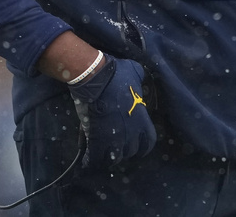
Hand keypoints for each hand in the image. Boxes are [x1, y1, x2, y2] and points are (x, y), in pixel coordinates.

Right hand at [68, 55, 155, 169]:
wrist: (96, 78)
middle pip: (130, 152)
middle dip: (124, 150)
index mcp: (142, 120)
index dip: (142, 146)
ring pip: (114, 158)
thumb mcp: (136, 74)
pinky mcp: (97, 139)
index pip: (148, 142)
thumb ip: (139, 82)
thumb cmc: (117, 74)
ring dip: (109, 156)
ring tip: (102, 153)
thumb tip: (138, 81)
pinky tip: (87, 160)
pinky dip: (91, 161)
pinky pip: (95, 158)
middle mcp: (131, 133)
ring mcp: (114, 138)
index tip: (137, 146)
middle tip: (117, 145)